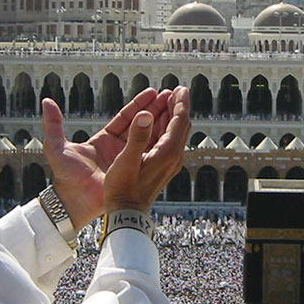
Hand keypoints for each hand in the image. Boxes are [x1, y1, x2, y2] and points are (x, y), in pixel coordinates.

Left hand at [40, 88, 178, 228]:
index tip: (153, 92)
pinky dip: (163, 143)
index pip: (125, 118)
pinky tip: (175, 132)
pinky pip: (152, 155)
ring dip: (163, 123)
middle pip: (141, 124)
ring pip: (149, 138)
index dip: (139, 104)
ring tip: (177, 107)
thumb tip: (46, 101)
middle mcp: (118, 149)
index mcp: (103, 140)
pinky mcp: (135, 173)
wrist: (74, 205)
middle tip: (171, 94)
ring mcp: (128, 161)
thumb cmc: (64, 178)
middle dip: (156, 109)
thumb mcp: (57, 148)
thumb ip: (53, 124)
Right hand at [103, 85, 190, 214]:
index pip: (180, 121)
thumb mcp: (126, 162)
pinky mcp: (162, 167)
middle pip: (181, 125)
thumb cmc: (123, 190)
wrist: (126, 215)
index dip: (180, 103)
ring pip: (175, 133)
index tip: (180, 89)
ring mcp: (168, 163)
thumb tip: (147, 114)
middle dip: (178, 107)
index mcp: (167, 153)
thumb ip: (137, 136)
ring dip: (171, 116)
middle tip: (175, 91)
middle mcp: (172, 157)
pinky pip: (168, 142)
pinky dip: (165, 128)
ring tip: (167, 101)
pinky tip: (157, 123)